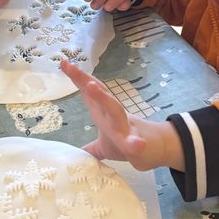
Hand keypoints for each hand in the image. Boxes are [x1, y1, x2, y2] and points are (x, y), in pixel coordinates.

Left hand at [60, 59, 183, 171]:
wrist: (155, 149)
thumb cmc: (125, 143)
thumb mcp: (103, 146)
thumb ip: (90, 148)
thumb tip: (73, 155)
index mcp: (103, 113)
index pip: (88, 92)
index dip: (77, 78)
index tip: (63, 63)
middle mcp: (113, 115)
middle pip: (98, 93)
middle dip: (84, 79)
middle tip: (70, 66)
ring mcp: (125, 128)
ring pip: (114, 110)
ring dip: (103, 98)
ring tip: (92, 86)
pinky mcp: (136, 144)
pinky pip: (136, 144)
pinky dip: (136, 143)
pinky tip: (138, 145)